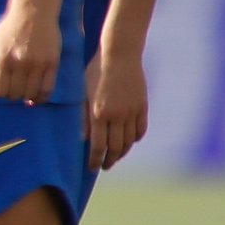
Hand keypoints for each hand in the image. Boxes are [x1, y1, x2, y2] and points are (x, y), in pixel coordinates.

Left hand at [0, 2, 59, 103]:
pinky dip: (40, 98)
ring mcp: (37, 62)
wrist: (33, 13)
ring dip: (24, 96)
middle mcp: (20, 61)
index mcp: (1, 57)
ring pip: (30, 94)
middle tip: (11, 86)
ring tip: (22, 90)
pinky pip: (47, 89)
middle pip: (13, 94)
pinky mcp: (52, 62)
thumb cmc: (7, 31)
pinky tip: (35, 98)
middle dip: (9, 94)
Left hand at [83, 47, 147, 171]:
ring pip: (129, 141)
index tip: (92, 167)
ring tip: (115, 157)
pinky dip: (135, 139)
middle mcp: (116, 116)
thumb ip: (82, 117)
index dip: (94, 159)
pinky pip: (140, 130)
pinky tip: (129, 142)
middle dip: (109, 160)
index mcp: (98, 113)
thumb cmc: (95, 72)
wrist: (119, 56)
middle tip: (104, 166)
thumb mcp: (83, 93)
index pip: (97, 145)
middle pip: (115, 147)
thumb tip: (81, 139)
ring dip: (122, 152)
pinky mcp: (142, 107)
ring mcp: (131, 112)